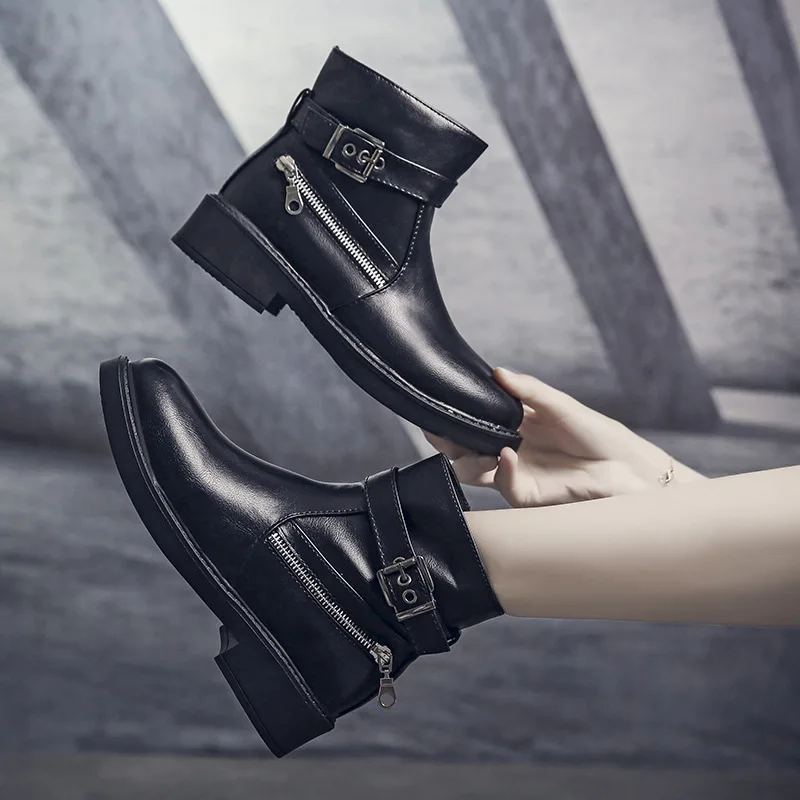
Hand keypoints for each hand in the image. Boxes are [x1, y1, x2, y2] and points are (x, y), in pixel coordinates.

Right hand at [426, 368, 703, 507]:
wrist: (627, 466)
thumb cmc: (596, 433)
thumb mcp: (561, 404)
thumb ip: (528, 390)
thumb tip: (497, 372)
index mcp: (513, 426)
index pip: (473, 421)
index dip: (454, 415)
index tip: (438, 403)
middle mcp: (507, 450)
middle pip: (463, 448)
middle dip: (446, 438)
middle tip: (438, 426)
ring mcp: (514, 473)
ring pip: (472, 470)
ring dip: (464, 456)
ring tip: (465, 440)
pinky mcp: (527, 494)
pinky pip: (502, 485)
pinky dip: (500, 469)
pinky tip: (504, 453)